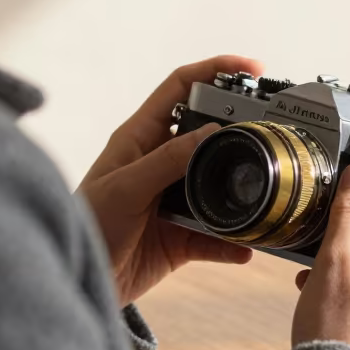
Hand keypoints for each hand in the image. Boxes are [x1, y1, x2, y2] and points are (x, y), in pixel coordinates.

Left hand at [79, 56, 261, 305]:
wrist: (80, 281)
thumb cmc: (87, 226)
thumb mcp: (125, 188)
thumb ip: (167, 160)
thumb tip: (213, 131)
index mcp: (141, 138)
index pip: (181, 87)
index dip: (215, 70)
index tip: (252, 68)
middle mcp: (160, 163)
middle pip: (209, 133)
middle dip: (240, 130)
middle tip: (269, 132)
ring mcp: (173, 199)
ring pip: (218, 185)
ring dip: (239, 193)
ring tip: (263, 194)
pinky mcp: (180, 236)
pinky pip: (215, 235)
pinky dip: (231, 242)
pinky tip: (244, 248)